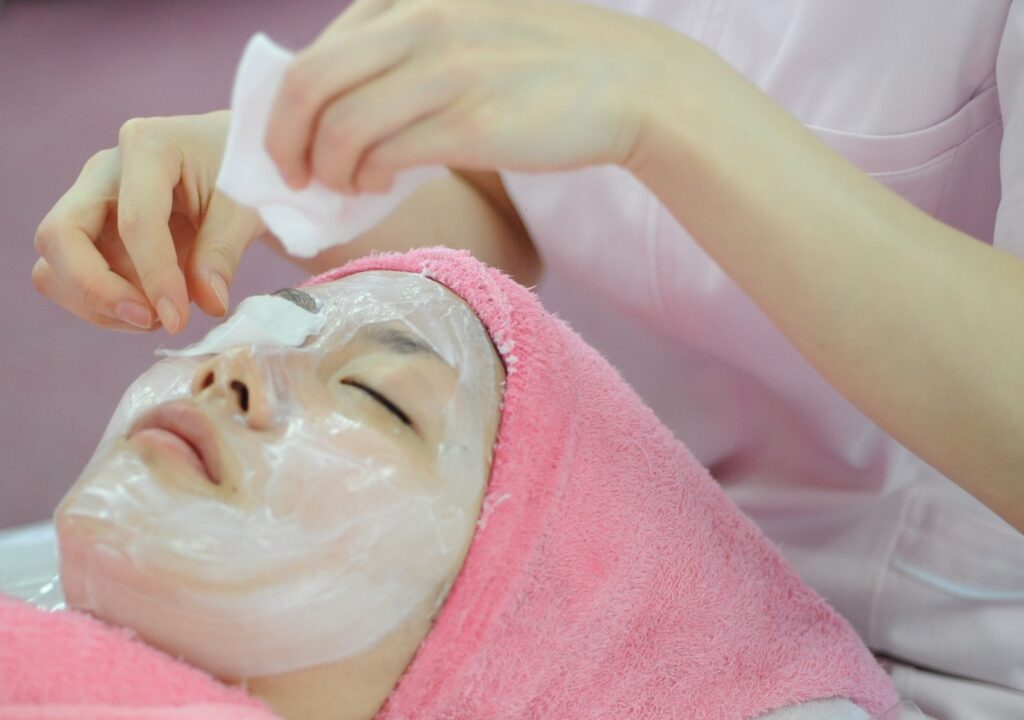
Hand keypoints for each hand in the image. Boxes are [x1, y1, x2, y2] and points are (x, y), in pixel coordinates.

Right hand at [32, 111, 264, 333]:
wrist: (235, 158)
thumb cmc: (243, 171)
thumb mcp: (246, 208)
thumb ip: (224, 253)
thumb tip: (209, 304)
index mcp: (148, 146)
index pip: (135, 221)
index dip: (154, 276)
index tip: (179, 319)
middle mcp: (102, 172)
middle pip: (59, 237)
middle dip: (97, 290)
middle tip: (153, 320)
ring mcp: (89, 203)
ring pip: (54, 266)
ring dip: (100, 305)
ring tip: (160, 315)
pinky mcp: (90, 234)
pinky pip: (72, 280)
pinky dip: (106, 307)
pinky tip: (152, 308)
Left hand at [265, 0, 670, 193]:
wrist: (627, 80)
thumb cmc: (543, 61)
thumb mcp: (464, 23)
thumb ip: (404, 45)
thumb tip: (342, 102)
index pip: (317, 51)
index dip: (288, 106)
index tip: (294, 140)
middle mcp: (421, 22)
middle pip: (309, 85)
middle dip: (284, 142)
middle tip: (295, 175)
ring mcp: (447, 72)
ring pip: (340, 127)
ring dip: (327, 170)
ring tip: (341, 187)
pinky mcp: (473, 124)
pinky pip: (387, 157)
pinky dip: (366, 180)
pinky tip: (377, 186)